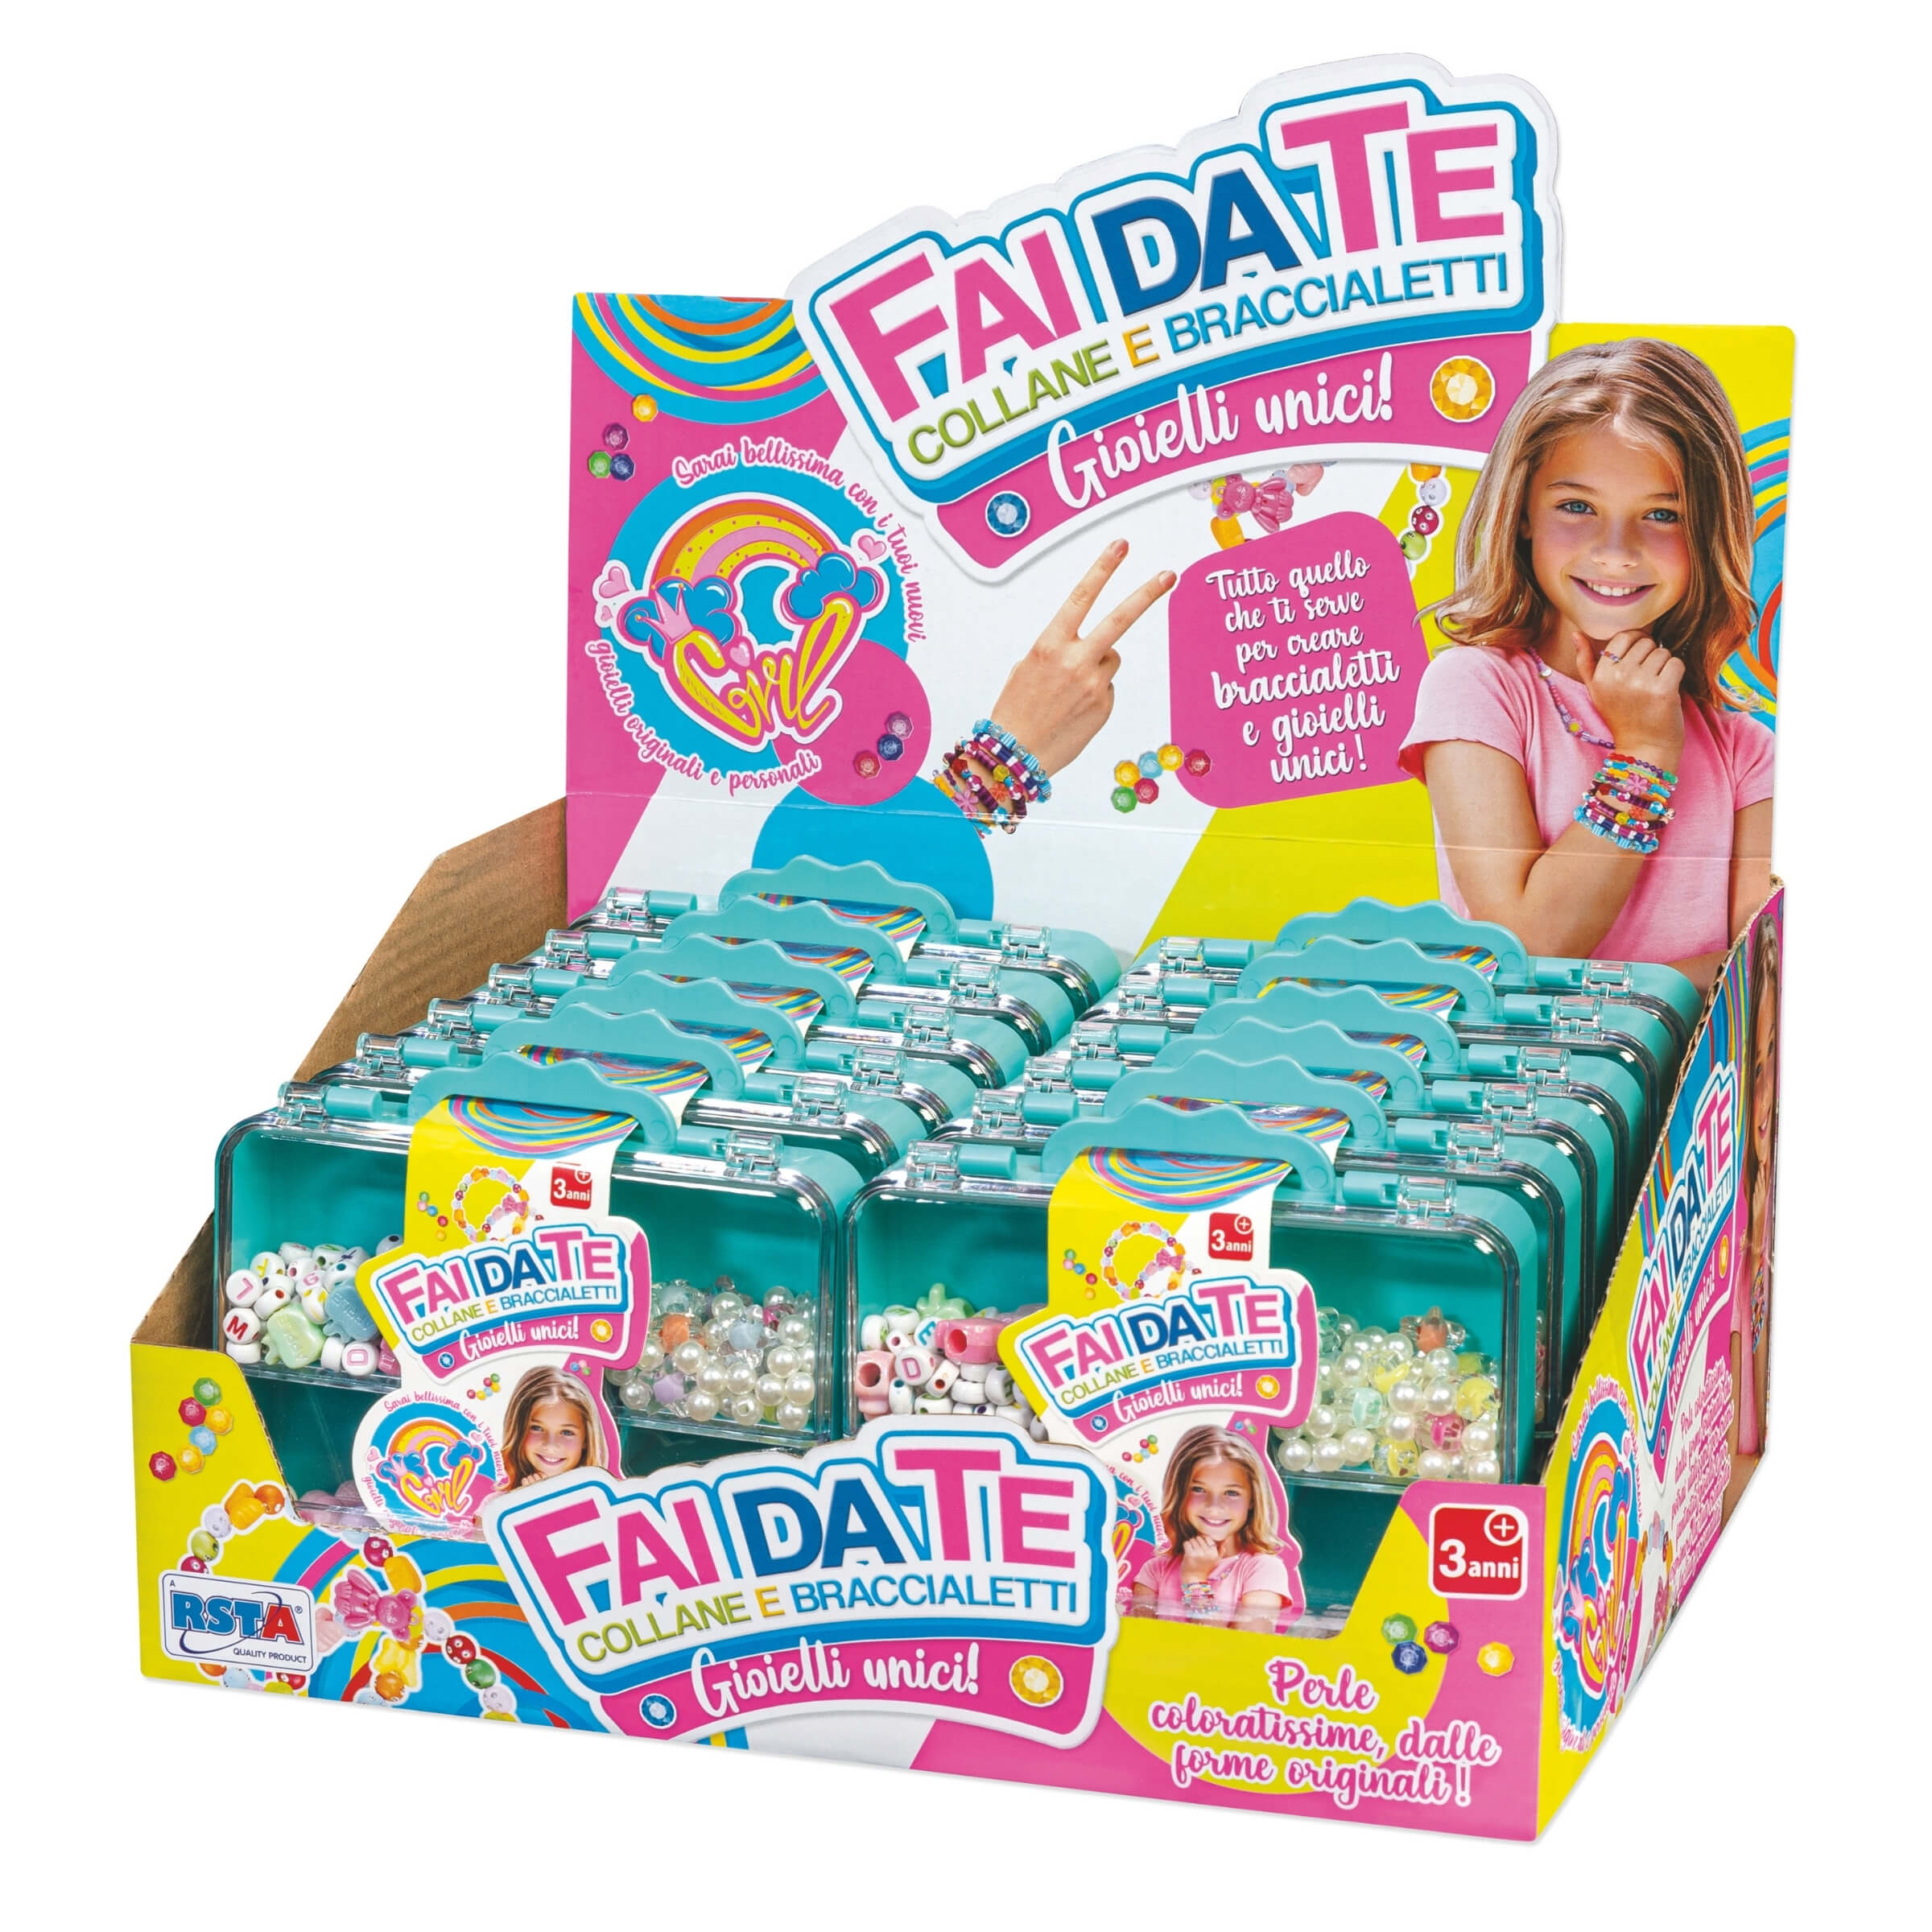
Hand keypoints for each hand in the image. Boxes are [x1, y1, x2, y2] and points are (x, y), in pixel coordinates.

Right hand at [990, 540, 1174, 774]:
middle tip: (1169, 574)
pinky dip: (1094, 693)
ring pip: (1111, 657)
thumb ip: (1058, 648)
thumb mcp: (1028, 667)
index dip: (1102, 568)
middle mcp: (1075, 661)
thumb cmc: (1016, 709)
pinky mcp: (1105, 706)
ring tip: (1070, 689)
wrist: (1014, 755)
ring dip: (1098, 664)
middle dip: (1146, 594)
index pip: (1081, 597)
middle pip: (1119, 619)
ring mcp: (1094, 684)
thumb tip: (1087, 646)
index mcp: (1050, 645)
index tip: (1121, 546)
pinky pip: (1107, 686)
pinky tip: (1074, 708)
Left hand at [1179, 1535, 1219, 1583]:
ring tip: (1192, 1552)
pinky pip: (1186, 1543)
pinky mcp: (1190, 1554)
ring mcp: (1198, 1553)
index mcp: (1214, 1553)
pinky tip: (1187, 1552)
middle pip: (1199, 1538)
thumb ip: (1221, 1550)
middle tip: (1196, 1551)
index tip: (1201, 1547)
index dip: (1203, 1541)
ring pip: (1192, 1539)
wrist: (1194, 1580)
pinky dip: (1185, 1546)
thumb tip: (1226, 1539)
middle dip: (1196, 1542)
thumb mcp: (1216, 1560)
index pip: (1208, 1538)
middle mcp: (1207, 1553)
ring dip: (1190, 1544)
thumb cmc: (1205, 1569)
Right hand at [1572, 627, 1684, 771]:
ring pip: (1663, 652)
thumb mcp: (1596, 691)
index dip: (1635, 644)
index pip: (1624, 636)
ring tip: (1656, 685)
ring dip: (1665, 665)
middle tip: (1647, 678)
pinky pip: (1676, 663)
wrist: (1643, 748)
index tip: (1638, 662)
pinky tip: (1668, 689)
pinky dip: (1677, 673)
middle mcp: (1618, 677)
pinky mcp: (1664, 690)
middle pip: (1646, 642)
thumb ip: (1585, 662)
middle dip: (1651, 656)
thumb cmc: (1621, 717)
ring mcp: (1641, 684)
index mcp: (1601, 675)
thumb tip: (1576, 633)